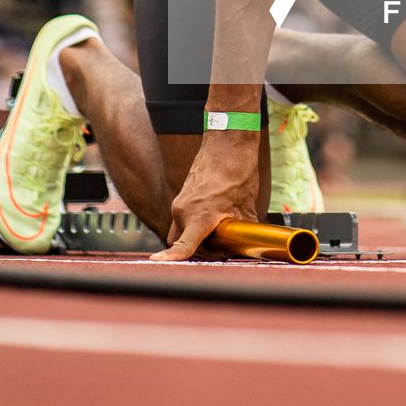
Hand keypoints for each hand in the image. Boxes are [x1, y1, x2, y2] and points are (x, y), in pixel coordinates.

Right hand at [147, 132, 261, 262]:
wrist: (228, 142)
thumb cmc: (238, 171)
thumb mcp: (247, 206)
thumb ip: (241, 231)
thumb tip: (246, 246)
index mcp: (200, 215)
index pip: (183, 244)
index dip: (172, 258)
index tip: (158, 264)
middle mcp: (183, 210)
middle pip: (183, 244)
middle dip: (201, 250)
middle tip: (224, 246)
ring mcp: (180, 203)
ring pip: (181, 231)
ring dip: (197, 237)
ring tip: (221, 229)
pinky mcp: (181, 197)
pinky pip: (183, 219)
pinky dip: (195, 224)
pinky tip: (214, 217)